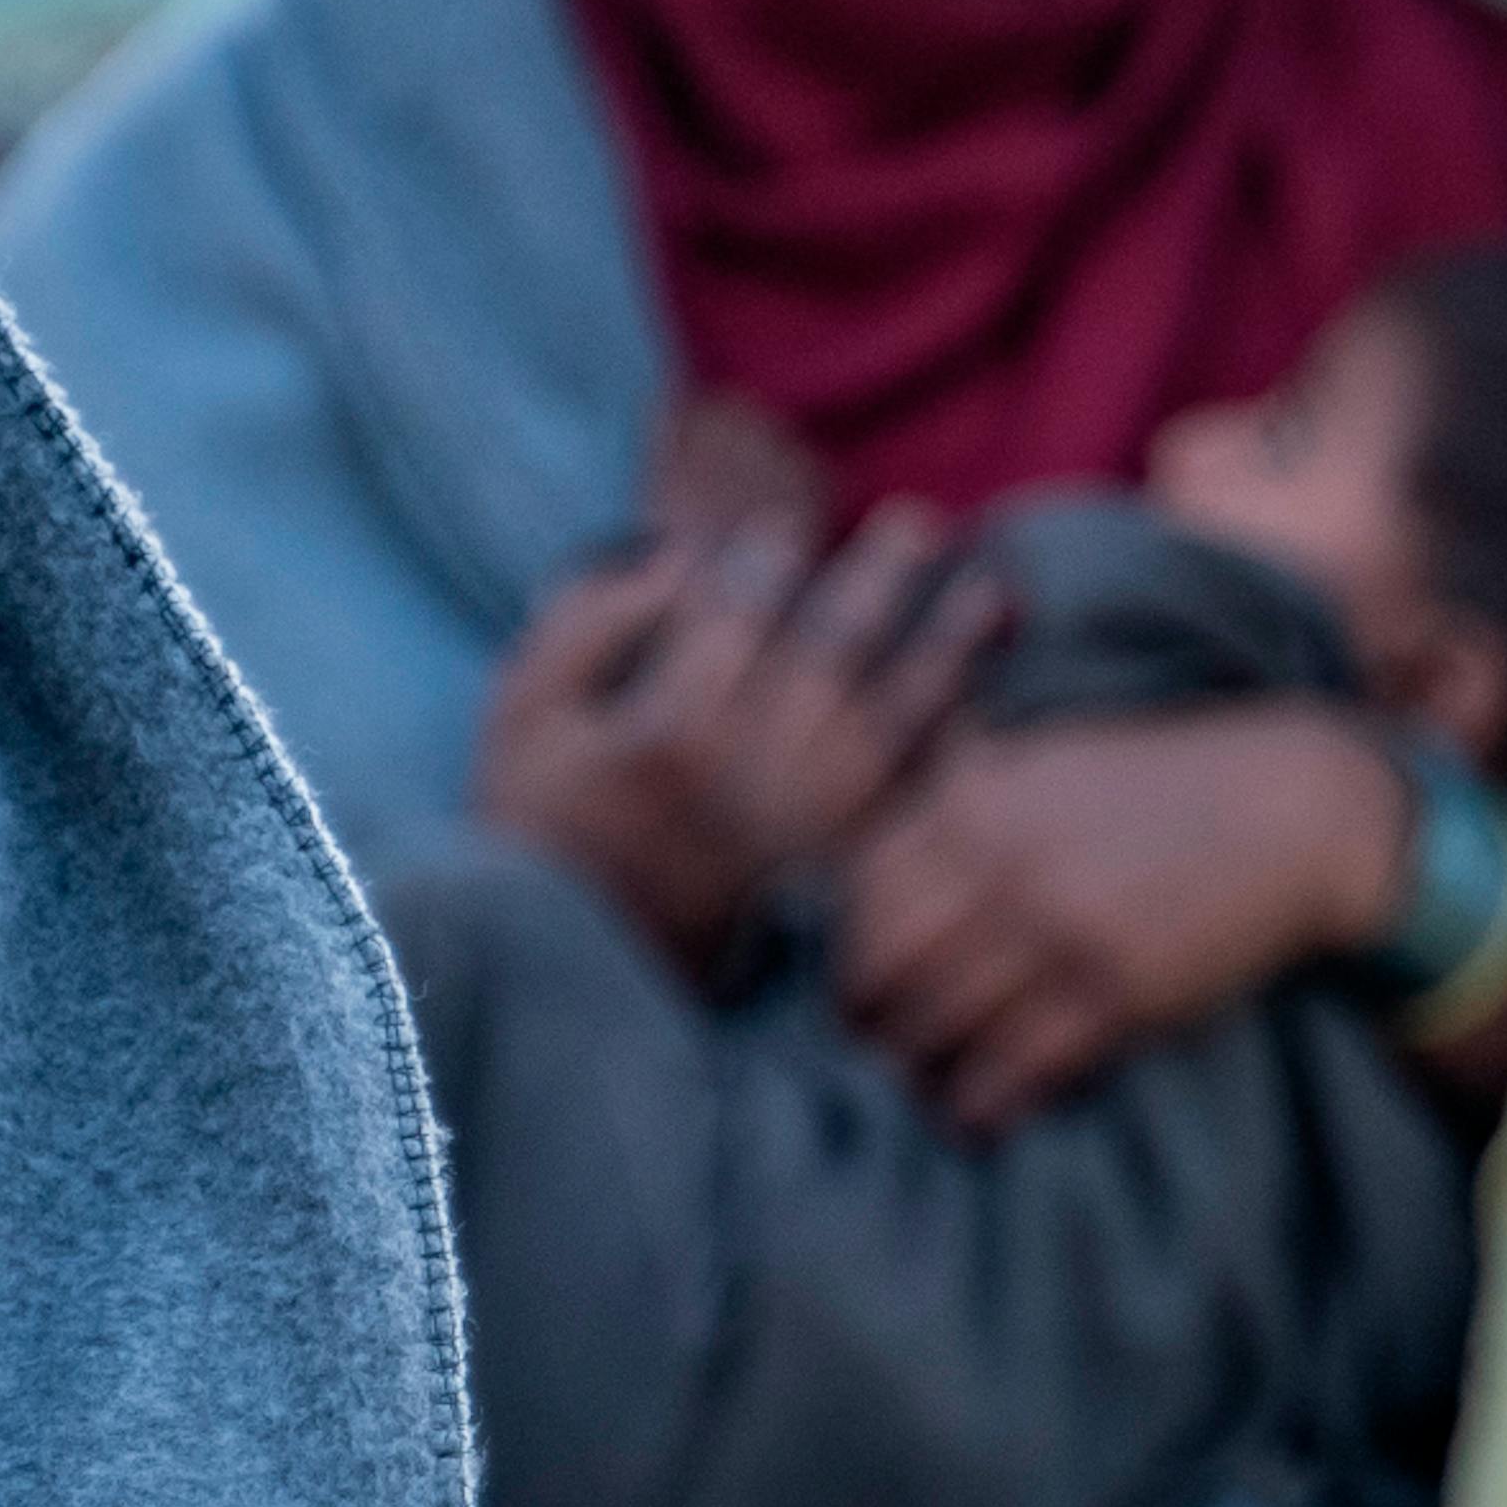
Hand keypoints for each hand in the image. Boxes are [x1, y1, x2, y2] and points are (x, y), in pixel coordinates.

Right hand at [470, 502, 1000, 963]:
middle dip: (878, 579)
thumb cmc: (533, 835)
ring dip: (944, 651)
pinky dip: (949, 750)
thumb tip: (676, 560)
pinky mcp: (828, 888)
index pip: (737, 615)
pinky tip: (980, 703)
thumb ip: (587, 625)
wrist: (566, 984)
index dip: (766, 558)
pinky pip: (909, 805)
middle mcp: (749, 783)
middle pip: (833, 654)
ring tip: (985, 590)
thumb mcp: (522, 716)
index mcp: (668, 736)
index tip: (782, 527)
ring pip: (892, 724)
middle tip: (915, 522)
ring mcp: (799, 839)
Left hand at [823, 701, 1417, 1133]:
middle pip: (881, 970)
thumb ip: (958, 798)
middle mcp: (1003, 863)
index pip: (860, 895)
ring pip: (938, 1030)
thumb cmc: (1158, 786)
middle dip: (866, 1024)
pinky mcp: (1114, 996)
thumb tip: (863, 869)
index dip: (845, 955)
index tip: (858, 986)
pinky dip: (982, 1106)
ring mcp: (1058, 932)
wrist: (1289, 808)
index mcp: (975, 799)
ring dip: (920, 1076)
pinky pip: (1013, 1074)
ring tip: (928, 1090)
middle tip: (878, 1051)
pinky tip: (982, 1114)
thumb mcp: (1045, 760)